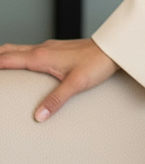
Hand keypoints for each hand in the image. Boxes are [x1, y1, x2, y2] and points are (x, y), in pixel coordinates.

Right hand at [0, 38, 119, 120]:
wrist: (114, 48)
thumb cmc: (97, 63)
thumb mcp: (76, 84)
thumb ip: (56, 100)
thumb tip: (39, 116)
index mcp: (41, 56)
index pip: (6, 59)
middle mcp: (42, 49)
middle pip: (8, 50)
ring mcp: (50, 47)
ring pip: (19, 49)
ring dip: (5, 56)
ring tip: (0, 67)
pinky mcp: (57, 48)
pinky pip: (30, 50)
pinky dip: (18, 56)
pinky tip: (23, 65)